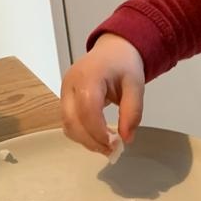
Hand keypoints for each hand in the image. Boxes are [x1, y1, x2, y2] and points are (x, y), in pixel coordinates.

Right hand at [60, 33, 144, 153]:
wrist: (113, 49)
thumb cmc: (125, 65)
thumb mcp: (136, 86)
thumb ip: (132, 112)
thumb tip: (126, 139)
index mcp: (88, 76)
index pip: (87, 110)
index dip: (99, 132)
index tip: (115, 144)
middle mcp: (70, 84)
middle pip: (72, 121)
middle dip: (91, 141)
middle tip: (112, 151)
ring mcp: (64, 91)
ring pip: (67, 124)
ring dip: (85, 140)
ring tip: (107, 146)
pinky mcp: (64, 98)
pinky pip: (69, 121)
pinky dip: (81, 134)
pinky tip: (98, 138)